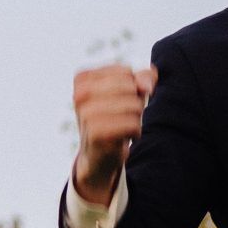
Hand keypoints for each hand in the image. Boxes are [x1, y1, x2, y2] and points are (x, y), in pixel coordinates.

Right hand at [71, 63, 156, 205]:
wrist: (98, 156)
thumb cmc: (114, 118)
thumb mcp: (129, 93)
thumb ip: (142, 79)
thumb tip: (147, 85)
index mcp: (83, 79)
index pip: (126, 72)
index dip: (134, 87)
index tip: (121, 101)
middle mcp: (80, 94)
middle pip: (130, 87)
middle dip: (136, 103)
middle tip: (124, 117)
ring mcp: (85, 113)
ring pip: (134, 105)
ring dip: (136, 119)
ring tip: (123, 128)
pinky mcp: (95, 132)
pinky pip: (132, 124)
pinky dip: (135, 132)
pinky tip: (124, 138)